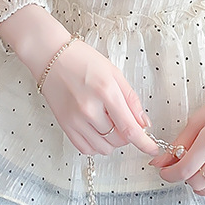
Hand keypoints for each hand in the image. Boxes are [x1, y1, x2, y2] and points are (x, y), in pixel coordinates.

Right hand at [39, 38, 161, 158]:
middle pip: (118, 140)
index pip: (130, 129)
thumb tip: (144, 123)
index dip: (144, 143)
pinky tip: (96, 129)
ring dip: (112, 140)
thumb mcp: (114, 72)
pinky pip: (86, 149)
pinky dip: (96, 144)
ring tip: (108, 121)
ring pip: (103, 148)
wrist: (51, 56)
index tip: (153, 149)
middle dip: (127, 134)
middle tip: (123, 118)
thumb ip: (131, 99)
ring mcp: (75, 120)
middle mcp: (90, 109)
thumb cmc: (82, 59)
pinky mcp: (64, 126)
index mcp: (106, 92)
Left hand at [147, 78, 204, 199]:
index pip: (185, 169)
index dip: (170, 174)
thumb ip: (179, 143)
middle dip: (185, 178)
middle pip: (198, 182)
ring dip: (200, 187)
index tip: (165, 172)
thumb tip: (160, 162)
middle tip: (183, 168)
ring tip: (197, 173)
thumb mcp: (197, 119)